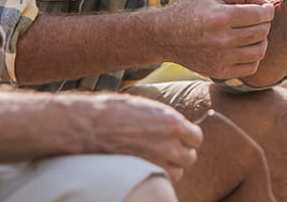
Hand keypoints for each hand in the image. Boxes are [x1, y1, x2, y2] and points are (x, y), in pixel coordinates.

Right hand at [74, 93, 202, 182]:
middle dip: (180, 154)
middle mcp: (169, 144)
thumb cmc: (113, 111)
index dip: (188, 139)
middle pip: (189, 158)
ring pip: (177, 173)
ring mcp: (157, 161)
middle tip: (167, 151)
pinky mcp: (144, 173)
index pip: (196, 138)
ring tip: (155, 160)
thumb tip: (174, 125)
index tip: (180, 139)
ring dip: (170, 167)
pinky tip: (145, 166)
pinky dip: (156, 175)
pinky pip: (160, 179)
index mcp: (172, 122)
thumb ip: (164, 119)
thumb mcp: (146, 106)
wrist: (90, 125)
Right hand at [159, 0, 274, 78]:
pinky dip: (253, 57)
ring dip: (261, 40)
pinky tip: (244, 47)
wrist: (165, 36)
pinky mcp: (220, 71)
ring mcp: (221, 58)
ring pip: (260, 51)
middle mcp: (221, 40)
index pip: (260, 15)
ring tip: (252, 33)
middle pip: (261, 32)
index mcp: (220, 17)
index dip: (268, 10)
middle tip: (257, 19)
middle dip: (264, 23)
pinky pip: (251, 67)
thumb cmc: (193, 10)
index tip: (265, 8)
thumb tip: (266, 4)